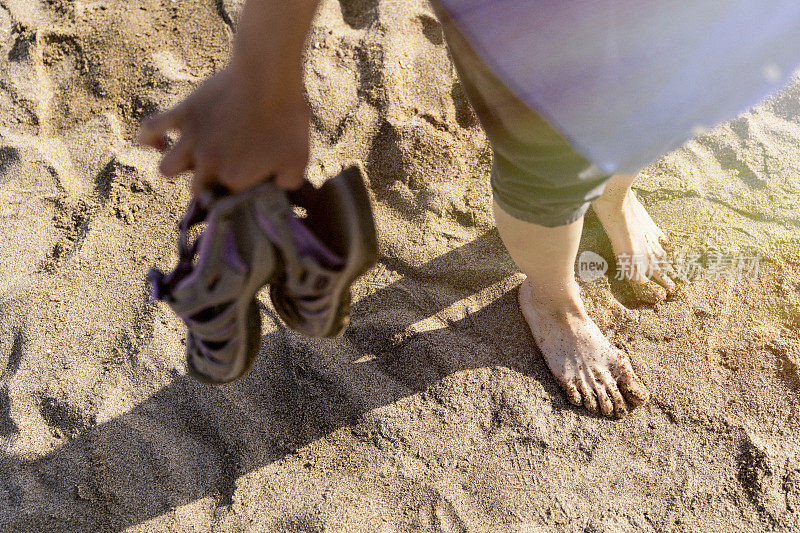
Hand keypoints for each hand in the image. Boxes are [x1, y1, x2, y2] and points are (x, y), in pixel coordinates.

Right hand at [138, 60, 309, 194]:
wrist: (268, 75)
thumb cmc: (287, 118)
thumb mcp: (300, 158)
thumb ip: (288, 182)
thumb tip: (278, 189)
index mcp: (234, 179)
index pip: (227, 201)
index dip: (235, 196)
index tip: (245, 187)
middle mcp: (208, 164)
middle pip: (195, 190)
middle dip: (206, 187)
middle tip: (222, 173)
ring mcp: (192, 140)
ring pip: (166, 169)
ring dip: (177, 169)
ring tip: (190, 163)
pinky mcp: (182, 114)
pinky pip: (150, 130)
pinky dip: (149, 138)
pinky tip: (157, 142)